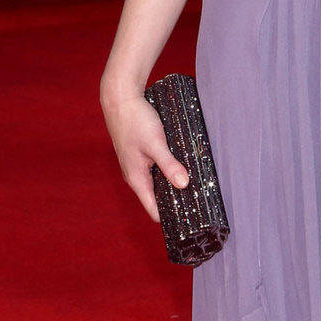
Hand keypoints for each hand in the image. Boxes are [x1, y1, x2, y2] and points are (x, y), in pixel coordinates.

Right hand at [100, 80, 190, 222]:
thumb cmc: (135, 120)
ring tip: (196, 187)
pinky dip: (169, 172)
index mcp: (137, 178)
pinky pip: (157, 170)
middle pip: (157, 198)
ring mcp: (138, 165)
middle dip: (175, 202)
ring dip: (173, 185)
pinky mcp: (141, 154)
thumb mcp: (155, 143)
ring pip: (158, 183)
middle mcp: (136, 175)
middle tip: (199, 204)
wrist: (120, 98)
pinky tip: (183, 167)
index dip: (170, 218)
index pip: (153, 210)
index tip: (189, 222)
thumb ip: (169, 164)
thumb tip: (183, 185)